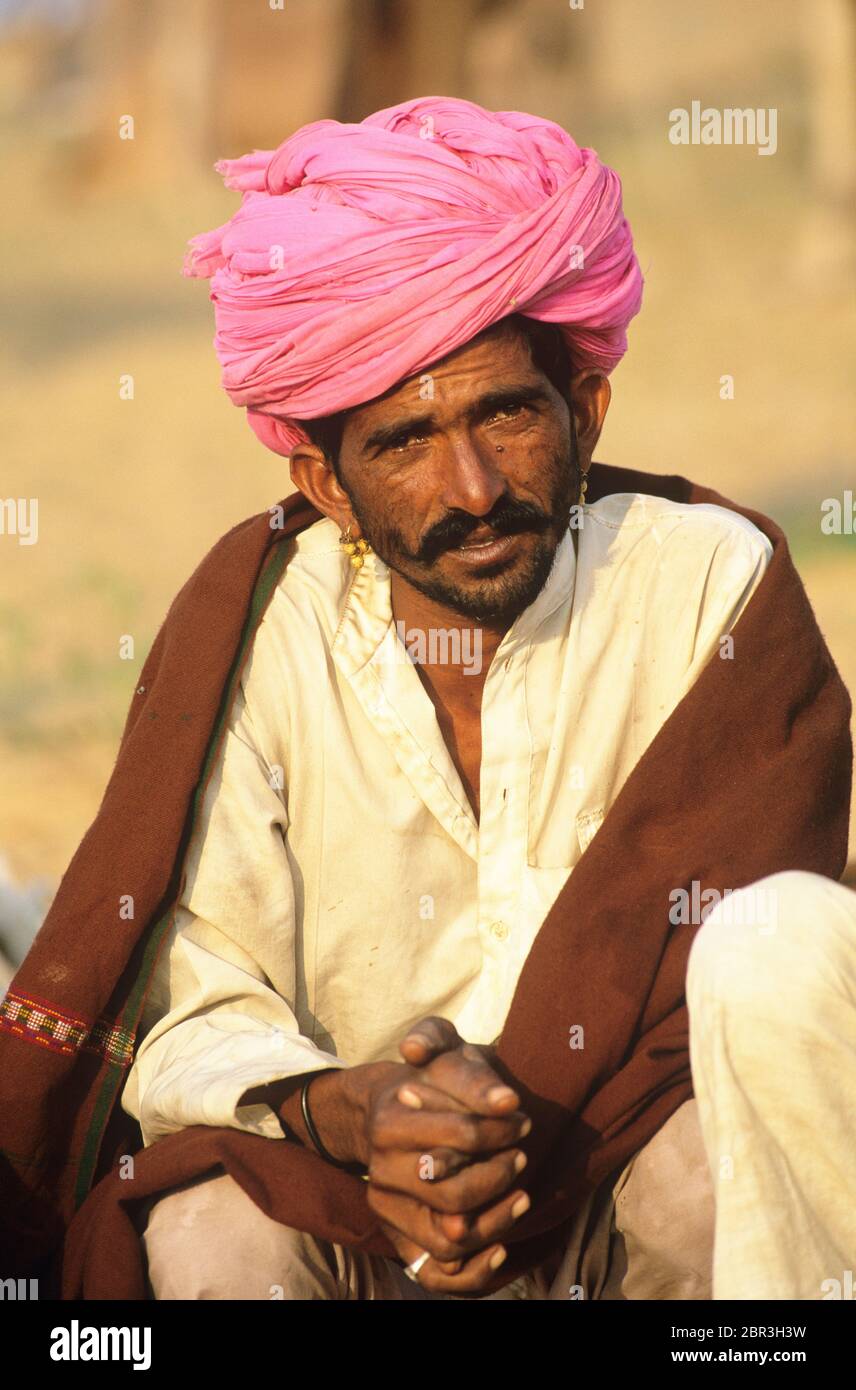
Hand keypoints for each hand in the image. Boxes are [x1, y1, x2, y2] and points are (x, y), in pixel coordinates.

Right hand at [360, 1016, 532, 1293]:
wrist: (387, 1108)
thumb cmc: (426, 1078)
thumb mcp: (444, 1054)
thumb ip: (473, 1075)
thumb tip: (508, 1102)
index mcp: (388, 1123)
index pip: (461, 1135)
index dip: (501, 1130)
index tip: (521, 1121)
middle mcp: (380, 1173)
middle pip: (454, 1194)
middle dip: (500, 1175)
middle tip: (522, 1156)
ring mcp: (387, 1211)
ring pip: (449, 1240)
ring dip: (497, 1222)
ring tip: (522, 1196)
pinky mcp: (398, 1239)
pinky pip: (435, 1274)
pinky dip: (475, 1270)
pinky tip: (502, 1246)